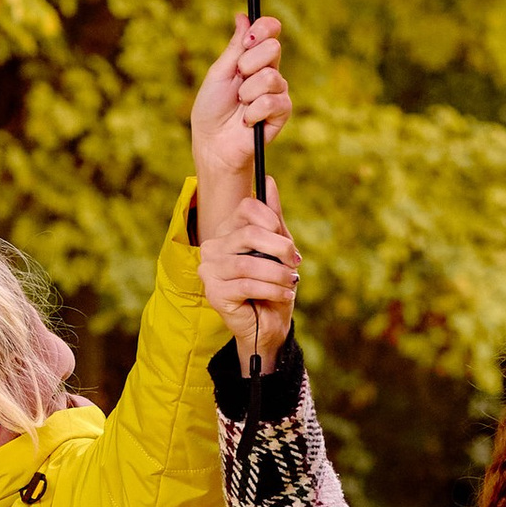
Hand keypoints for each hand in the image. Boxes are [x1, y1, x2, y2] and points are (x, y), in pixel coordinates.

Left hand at [189, 13, 291, 228]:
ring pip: (270, 77)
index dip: (264, 28)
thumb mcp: (218, 73)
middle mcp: (269, 70)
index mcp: (253, 57)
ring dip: (247, 93)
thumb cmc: (211, 109)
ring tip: (240, 105)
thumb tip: (242, 16)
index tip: (248, 38)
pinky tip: (247, 121)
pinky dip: (253, 112)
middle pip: (273, 48)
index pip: (270, 31)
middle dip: (248, 64)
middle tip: (237, 80)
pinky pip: (272, 102)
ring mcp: (277, 91)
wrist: (213, 143)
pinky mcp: (282, 112)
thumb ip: (234, 47)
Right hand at [198, 192, 300, 370]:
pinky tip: (285, 295)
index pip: (247, 207)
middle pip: (249, 233)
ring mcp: (210, 271)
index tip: (287, 242)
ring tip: (291, 282)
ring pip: (249, 263)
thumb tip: (269, 181)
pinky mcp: (215, 293)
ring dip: (279, 273)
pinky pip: (248, 285)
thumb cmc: (273, 285)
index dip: (272, 220)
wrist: (269, 325)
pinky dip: (273, 289)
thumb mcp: (279, 249)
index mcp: (227, 232)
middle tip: (295, 263)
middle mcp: (212, 247)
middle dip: (280, 248)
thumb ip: (273, 218)